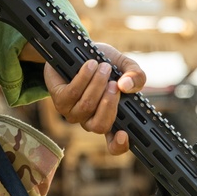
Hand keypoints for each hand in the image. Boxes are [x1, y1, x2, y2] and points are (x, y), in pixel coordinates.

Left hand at [44, 41, 145, 156]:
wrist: (77, 50)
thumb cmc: (104, 62)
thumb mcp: (124, 66)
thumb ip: (136, 76)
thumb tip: (126, 86)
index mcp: (109, 118)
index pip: (114, 144)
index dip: (119, 145)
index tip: (124, 134)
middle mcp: (90, 120)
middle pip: (100, 125)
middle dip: (109, 103)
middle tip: (114, 83)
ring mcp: (73, 113)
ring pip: (87, 106)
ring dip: (97, 84)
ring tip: (103, 66)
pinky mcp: (60, 100)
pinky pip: (72, 94)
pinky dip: (84, 77)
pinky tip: (90, 65)